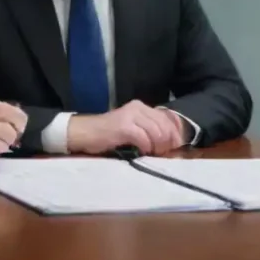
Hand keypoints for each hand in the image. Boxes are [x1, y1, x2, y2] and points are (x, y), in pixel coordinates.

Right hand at [66, 100, 184, 155]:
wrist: (84, 132)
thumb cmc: (108, 134)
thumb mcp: (132, 128)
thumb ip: (149, 130)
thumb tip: (169, 142)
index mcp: (141, 107)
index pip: (167, 117)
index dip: (175, 132)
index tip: (176, 146)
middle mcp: (137, 107)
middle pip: (164, 125)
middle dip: (167, 141)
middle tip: (165, 152)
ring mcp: (130, 116)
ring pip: (156, 131)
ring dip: (157, 145)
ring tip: (154, 153)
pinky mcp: (123, 126)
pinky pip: (143, 137)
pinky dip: (146, 147)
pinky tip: (142, 151)